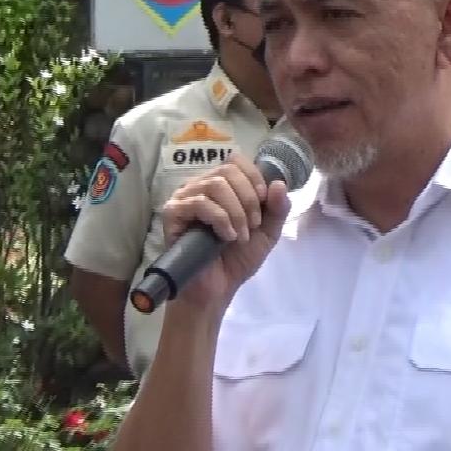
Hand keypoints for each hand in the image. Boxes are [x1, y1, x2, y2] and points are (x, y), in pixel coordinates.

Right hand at [159, 155, 290, 312]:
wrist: (217, 289)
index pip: (235, 161)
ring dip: (236, 212)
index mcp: (220, 186)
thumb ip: (277, 208)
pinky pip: (199, 203)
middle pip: (227, 171)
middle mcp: (199, 186)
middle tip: (253, 226)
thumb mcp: (267, 232)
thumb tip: (278, 183)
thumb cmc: (237, 259)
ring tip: (240, 236)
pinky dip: (220, 219)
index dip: (254, 178)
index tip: (264, 203)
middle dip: (248, 198)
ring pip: (215, 185)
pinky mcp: (172, 214)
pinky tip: (225, 237)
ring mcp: (184, 199)